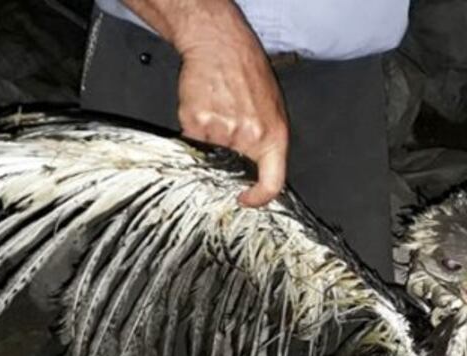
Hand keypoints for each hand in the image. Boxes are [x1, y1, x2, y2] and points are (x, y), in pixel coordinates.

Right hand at [125, 0, 288, 206]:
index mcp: (273, 137)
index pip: (272, 183)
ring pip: (211, 151)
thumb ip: (266, 142)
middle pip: (233, 166)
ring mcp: (222, 130)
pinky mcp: (197, 121)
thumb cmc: (248, 74)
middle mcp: (249, 136)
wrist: (221, 46)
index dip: (259, 199)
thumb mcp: (272, 110)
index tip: (247, 199)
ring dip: (211, 136)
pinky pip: (193, 139)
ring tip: (220, 109)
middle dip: (228, 153)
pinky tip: (206, 106)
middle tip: (229, 127)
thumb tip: (256, 172)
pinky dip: (196, 126)